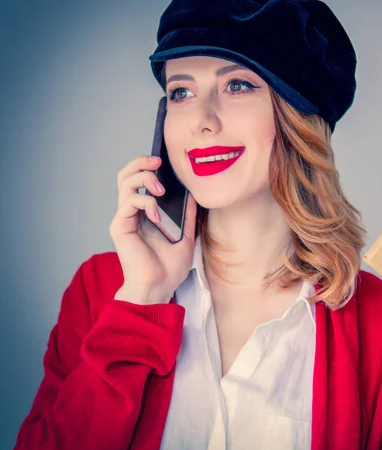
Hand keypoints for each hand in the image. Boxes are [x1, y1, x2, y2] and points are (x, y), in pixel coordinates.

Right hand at [109, 155, 196, 303]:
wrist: (159, 287)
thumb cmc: (169, 266)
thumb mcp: (186, 235)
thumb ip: (187, 214)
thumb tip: (193, 194)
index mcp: (145, 212)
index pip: (140, 180)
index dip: (148, 166)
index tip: (166, 162)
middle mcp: (132, 212)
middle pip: (126, 175)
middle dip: (141, 162)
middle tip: (158, 163)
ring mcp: (125, 218)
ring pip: (124, 183)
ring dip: (143, 178)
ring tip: (160, 188)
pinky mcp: (120, 226)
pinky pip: (129, 203)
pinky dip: (147, 204)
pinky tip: (158, 217)